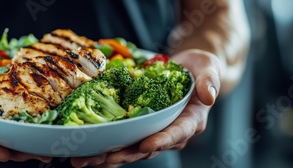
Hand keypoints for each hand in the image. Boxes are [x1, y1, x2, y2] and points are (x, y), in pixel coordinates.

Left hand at [70, 49, 221, 166]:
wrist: (187, 68)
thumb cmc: (200, 67)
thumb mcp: (209, 67)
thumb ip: (209, 81)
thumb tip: (209, 96)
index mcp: (189, 121)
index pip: (175, 134)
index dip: (161, 141)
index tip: (144, 146)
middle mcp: (170, 132)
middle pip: (146, 148)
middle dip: (124, 154)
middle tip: (102, 158)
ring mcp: (153, 131)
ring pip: (129, 148)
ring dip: (107, 156)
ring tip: (84, 159)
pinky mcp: (138, 127)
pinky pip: (121, 138)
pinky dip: (103, 144)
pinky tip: (83, 148)